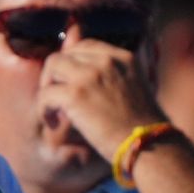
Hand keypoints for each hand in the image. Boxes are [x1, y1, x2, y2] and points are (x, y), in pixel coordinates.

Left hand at [38, 38, 168, 159]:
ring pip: (52, 66)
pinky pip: (46, 93)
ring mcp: (89, 76)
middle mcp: (106, 62)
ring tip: (52, 107)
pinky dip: (43, 108)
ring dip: (47, 86)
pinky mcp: (75, 95)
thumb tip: (93, 73)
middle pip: (65, 54)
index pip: (86, 46)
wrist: (150, 147)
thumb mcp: (136, 91)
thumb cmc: (144, 127)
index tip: (70, 80)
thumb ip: (115, 77)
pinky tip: (51, 121)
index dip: (73, 62)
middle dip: (56, 74)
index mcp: (123, 58)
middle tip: (56, 96)